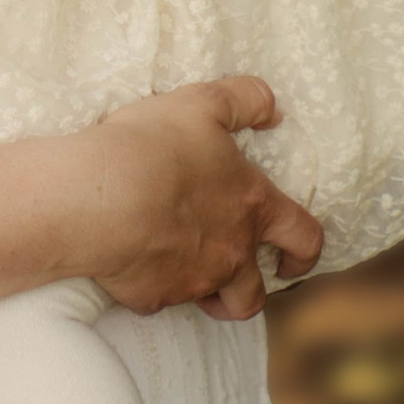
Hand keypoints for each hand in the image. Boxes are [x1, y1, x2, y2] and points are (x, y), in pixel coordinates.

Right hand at [73, 79, 323, 319]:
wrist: (98, 198)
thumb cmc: (153, 148)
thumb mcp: (203, 103)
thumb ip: (245, 100)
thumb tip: (273, 110)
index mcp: (252, 207)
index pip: (303, 237)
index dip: (305, 251)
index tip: (293, 259)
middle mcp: (231, 252)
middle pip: (257, 291)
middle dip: (253, 290)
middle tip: (241, 283)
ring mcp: (193, 281)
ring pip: (214, 303)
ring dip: (210, 297)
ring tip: (190, 278)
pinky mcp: (152, 297)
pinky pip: (157, 298)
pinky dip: (151, 285)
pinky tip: (132, 263)